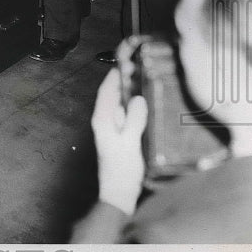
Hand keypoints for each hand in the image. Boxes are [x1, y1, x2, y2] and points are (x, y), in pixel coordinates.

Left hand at [90, 69, 147, 214]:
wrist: (118, 194)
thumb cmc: (121, 171)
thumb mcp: (129, 143)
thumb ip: (134, 120)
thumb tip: (139, 98)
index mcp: (102, 118)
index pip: (107, 88)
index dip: (116, 71)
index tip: (127, 56)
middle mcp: (105, 119)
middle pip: (114, 92)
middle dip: (126, 77)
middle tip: (142, 63)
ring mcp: (112, 127)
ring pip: (121, 102)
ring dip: (132, 90)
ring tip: (147, 76)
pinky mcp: (120, 135)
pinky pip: (127, 113)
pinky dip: (136, 104)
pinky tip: (148, 103)